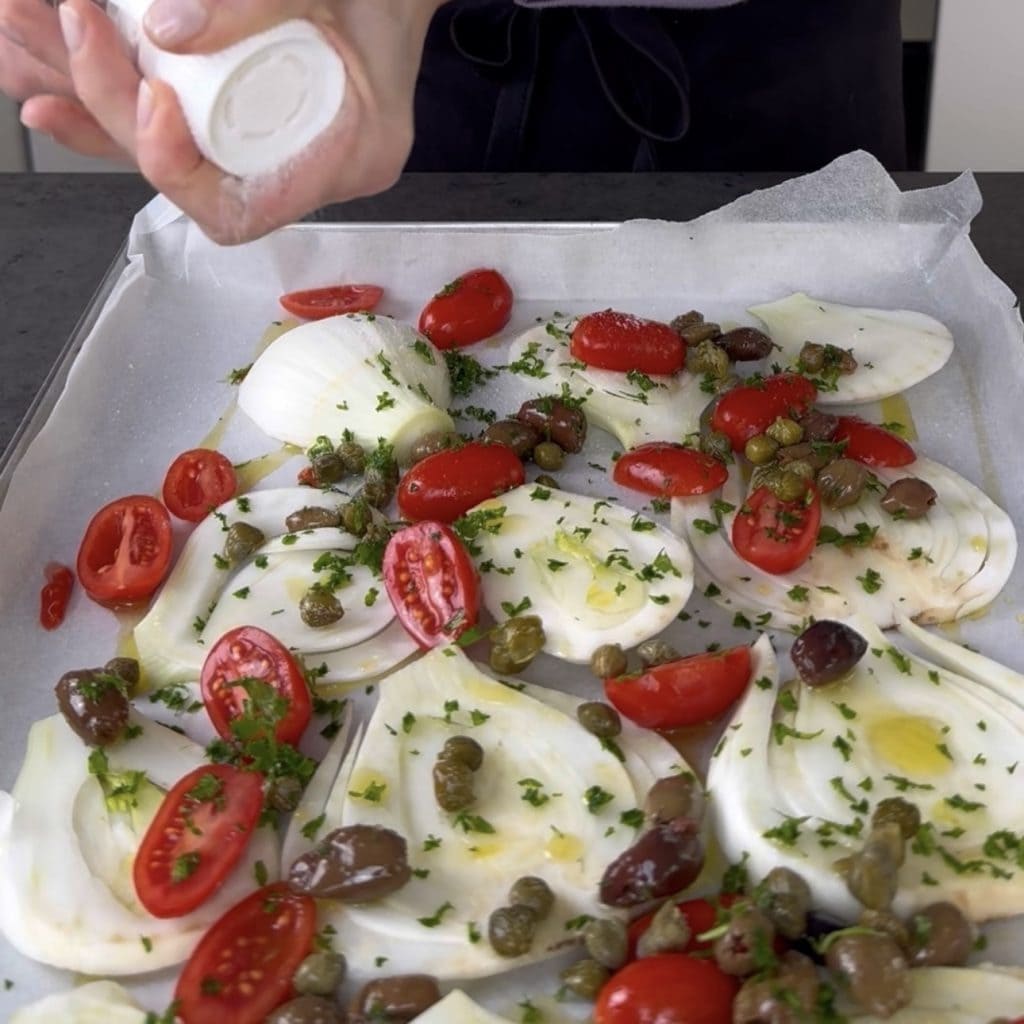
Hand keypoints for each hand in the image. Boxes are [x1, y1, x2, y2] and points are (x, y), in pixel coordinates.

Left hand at [10, 0, 443, 242]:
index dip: (178, 168)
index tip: (152, 95)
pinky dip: (117, 101)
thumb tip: (161, 32)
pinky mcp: (250, 123)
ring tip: (43, 38)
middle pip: (191, 179)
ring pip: (173, 154)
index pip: (243, 212)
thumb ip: (261, 4)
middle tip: (78, 26)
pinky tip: (61, 78)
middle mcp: (306, 169)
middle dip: (116, 110)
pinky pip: (182, 128)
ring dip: (97, 102)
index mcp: (348, 159)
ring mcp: (276, 150)